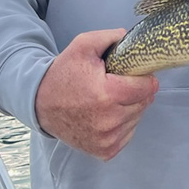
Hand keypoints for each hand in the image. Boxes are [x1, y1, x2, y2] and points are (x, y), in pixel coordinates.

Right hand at [35, 29, 158, 160]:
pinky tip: (106, 115)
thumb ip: (109, 37)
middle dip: (136, 93)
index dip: (144, 78)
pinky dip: (122, 125)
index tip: (133, 75)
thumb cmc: (63, 74)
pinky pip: (127, 135)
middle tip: (117, 86)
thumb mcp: (82, 46)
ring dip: (129, 109)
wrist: (40, 104)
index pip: (147, 87)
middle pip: (144, 103)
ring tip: (108, 100)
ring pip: (137, 119)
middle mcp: (109, 121)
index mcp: (108, 95)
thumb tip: (130, 37)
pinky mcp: (104, 151)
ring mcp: (107, 139)